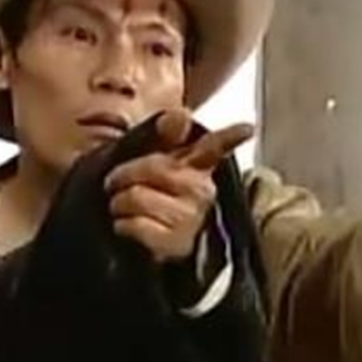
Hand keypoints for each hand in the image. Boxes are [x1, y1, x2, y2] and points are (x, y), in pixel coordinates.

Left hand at [103, 109, 254, 262]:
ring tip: (123, 207)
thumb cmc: (150, 196)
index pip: (217, 146)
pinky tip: (128, 226)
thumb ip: (165, 133)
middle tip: (115, 183)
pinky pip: (135, 225)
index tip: (246, 129)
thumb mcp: (154, 160)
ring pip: (137, 197)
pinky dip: (122, 225)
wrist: (146, 246)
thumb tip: (180, 116)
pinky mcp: (177, 244)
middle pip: (153, 168)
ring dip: (119, 203)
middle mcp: (201, 189)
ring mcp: (191, 217)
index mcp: (197, 164)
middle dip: (122, 175)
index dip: (231, 136)